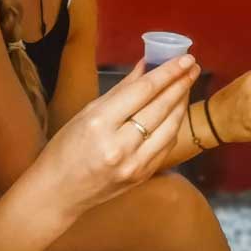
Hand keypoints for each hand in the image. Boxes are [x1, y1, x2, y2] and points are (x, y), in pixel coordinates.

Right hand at [33, 54, 198, 218]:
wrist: (57, 192)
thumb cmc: (66, 147)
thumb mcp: (87, 112)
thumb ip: (121, 89)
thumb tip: (147, 65)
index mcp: (101, 123)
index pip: (144, 91)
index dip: (168, 72)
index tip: (185, 58)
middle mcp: (119, 145)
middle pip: (160, 108)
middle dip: (181, 84)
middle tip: (193, 66)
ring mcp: (133, 165)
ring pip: (169, 128)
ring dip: (181, 103)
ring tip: (187, 84)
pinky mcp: (141, 177)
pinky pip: (165, 146)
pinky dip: (173, 126)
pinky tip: (176, 111)